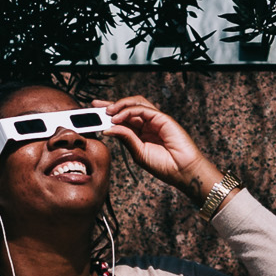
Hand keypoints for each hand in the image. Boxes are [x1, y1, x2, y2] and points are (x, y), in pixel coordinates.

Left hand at [102, 95, 229, 205]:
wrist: (182, 171)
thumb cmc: (164, 165)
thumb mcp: (138, 153)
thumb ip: (125, 138)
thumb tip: (107, 129)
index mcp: (141, 133)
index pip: (122, 119)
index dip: (108, 114)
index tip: (93, 113)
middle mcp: (147, 124)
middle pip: (127, 107)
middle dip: (110, 105)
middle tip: (95, 105)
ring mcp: (155, 120)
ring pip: (135, 103)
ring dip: (119, 105)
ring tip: (107, 112)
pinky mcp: (162, 118)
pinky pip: (142, 109)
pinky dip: (128, 111)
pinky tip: (118, 118)